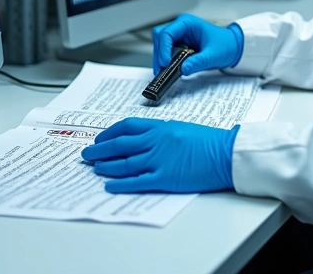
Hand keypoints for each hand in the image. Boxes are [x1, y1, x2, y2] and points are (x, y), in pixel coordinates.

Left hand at [81, 118, 237, 193]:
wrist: (225, 153)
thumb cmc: (209, 141)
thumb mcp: (182, 128)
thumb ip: (162, 133)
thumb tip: (145, 140)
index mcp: (160, 127)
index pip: (127, 127)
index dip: (109, 132)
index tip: (100, 137)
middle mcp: (155, 142)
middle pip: (119, 145)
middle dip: (99, 149)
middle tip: (87, 153)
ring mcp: (158, 160)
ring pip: (124, 163)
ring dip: (105, 166)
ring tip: (94, 168)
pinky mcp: (164, 178)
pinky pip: (136, 181)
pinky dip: (121, 184)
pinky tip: (110, 186)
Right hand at [153, 14, 243, 75]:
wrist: (233, 47)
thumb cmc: (225, 45)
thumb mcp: (213, 55)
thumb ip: (198, 62)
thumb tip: (184, 69)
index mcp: (187, 23)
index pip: (167, 33)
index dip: (163, 48)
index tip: (165, 63)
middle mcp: (180, 27)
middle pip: (160, 38)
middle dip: (159, 54)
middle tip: (162, 70)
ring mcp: (179, 36)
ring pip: (161, 45)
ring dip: (161, 58)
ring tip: (165, 72)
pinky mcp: (179, 45)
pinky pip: (167, 51)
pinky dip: (166, 61)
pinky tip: (169, 70)